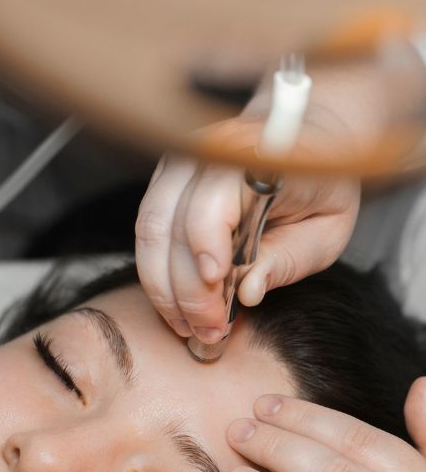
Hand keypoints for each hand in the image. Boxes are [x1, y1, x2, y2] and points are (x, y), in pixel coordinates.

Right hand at [135, 116, 359, 343]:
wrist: (307, 140)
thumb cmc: (320, 187)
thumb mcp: (325, 230)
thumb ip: (287, 260)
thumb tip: (246, 293)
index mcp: (256, 155)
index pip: (212, 201)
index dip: (206, 245)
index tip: (217, 288)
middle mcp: (207, 152)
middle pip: (171, 223)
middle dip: (185, 288)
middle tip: (208, 331)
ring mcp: (180, 164)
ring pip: (149, 230)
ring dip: (163, 287)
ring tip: (188, 326)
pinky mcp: (164, 182)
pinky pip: (146, 232)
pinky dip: (156, 274)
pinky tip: (176, 304)